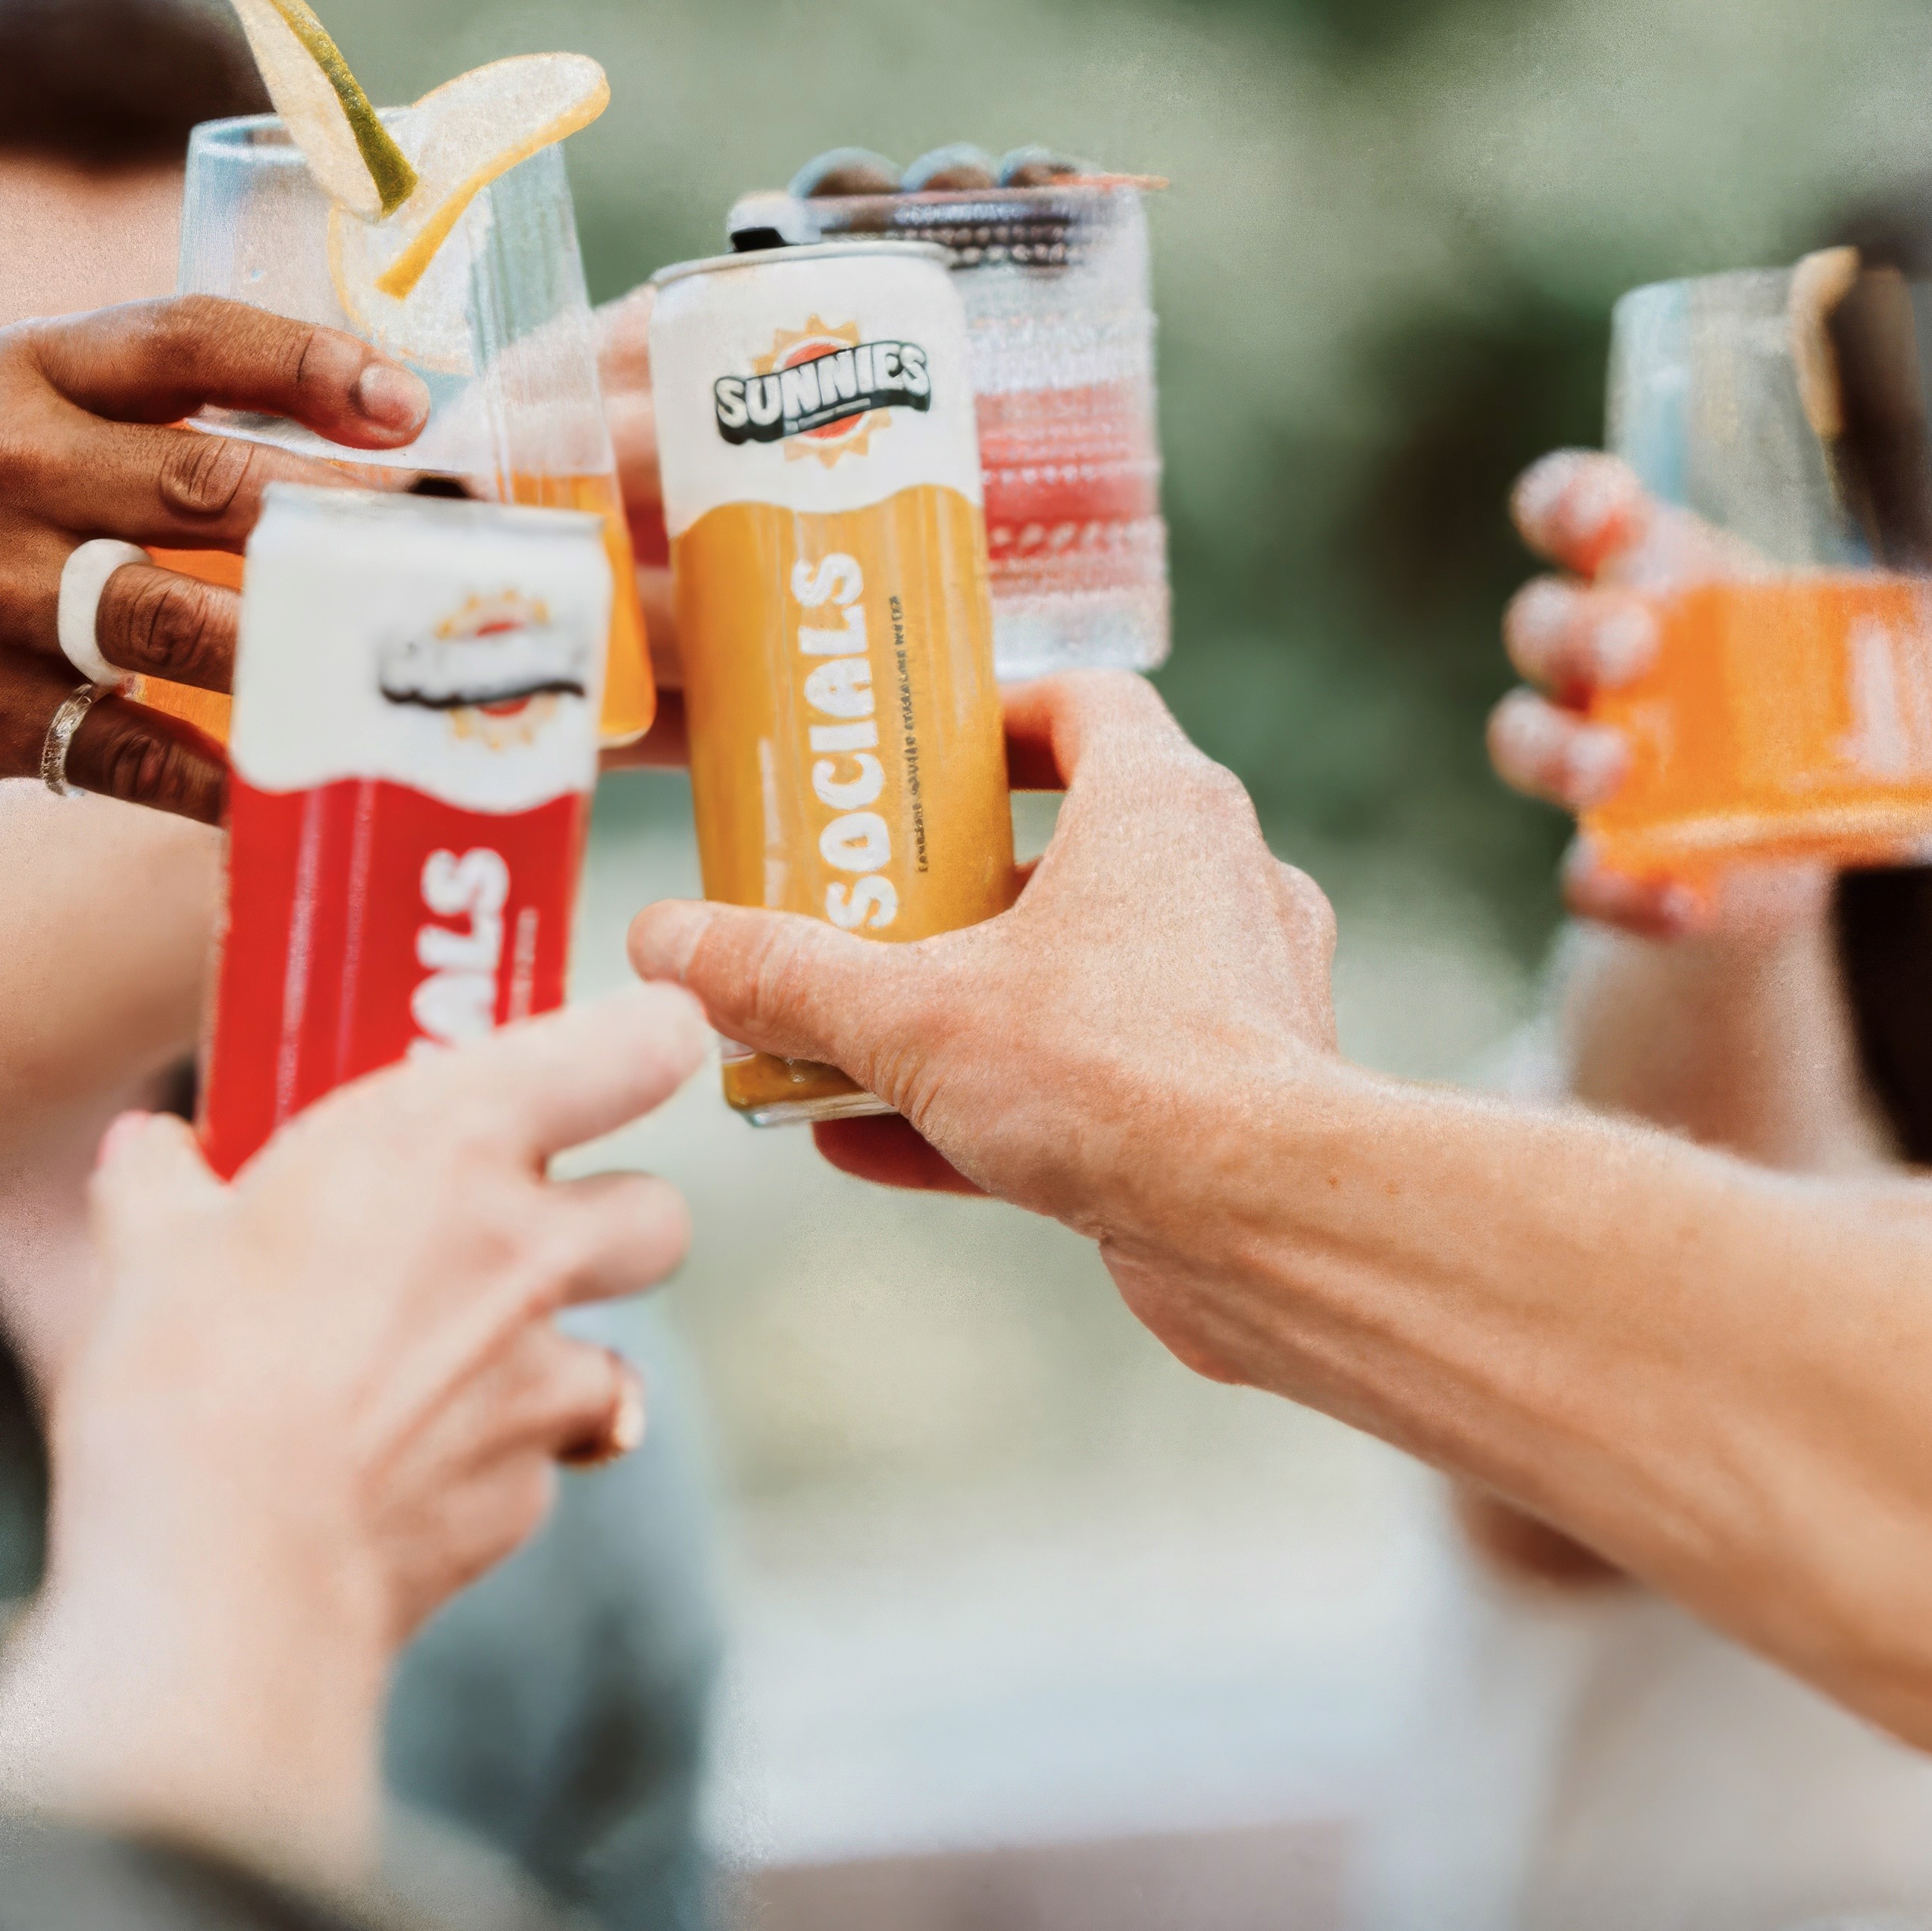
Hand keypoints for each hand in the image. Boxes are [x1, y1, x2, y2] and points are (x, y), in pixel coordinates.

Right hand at [0, 295, 427, 819]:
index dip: (310, 367)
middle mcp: (7, 472)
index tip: (411, 408)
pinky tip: (299, 783)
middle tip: (445, 549)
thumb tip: (383, 426)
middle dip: (340, 521)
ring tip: (396, 657)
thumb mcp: (31, 414)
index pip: (186, 339)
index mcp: (30, 376)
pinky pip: (134, 751)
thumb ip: (171, 406)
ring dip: (298, 646)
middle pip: (205, 486)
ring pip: (178, 622)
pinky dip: (222, 778)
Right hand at [0, 985, 704, 1879]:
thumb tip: (149, 1150)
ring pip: (614, 1355)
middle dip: (614, 1226)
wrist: (223, 1577)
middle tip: (528, 1236)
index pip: (646, 1044)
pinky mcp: (530, 1494)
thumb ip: (166, 1184)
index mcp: (455, 1142)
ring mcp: (543, 1379)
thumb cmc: (186, 1379)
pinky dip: (492, 1469)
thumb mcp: (151, 1248)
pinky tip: (406, 1478)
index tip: (628, 1050)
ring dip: (555, 1362)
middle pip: (662, 1215)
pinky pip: (541, 1465)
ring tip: (448, 1378)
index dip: (651, 1042)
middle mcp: (528, 1249)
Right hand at [629, 671, 1335, 1225]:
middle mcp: (1215, 881)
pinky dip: (989, 1100)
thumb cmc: (1116, 1072)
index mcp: (1161, 806)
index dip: (994, 716)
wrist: (1265, 1225)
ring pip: (1077, 975)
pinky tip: (867, 1142)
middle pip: (1070, 844)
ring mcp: (1230, 994)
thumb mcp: (911, 1013)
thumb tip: (666, 940)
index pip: (1085, 705)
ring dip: (958, 1003)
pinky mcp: (1224, 1100)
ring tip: (836, 1034)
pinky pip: (1091, 1078)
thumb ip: (786, 974)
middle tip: (849, 901)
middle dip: (946, 883)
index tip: (909, 754)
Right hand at [1487, 448, 1829, 941]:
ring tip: (1615, 773)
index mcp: (1653, 576)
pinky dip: (1622, 892)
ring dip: (1557, 751)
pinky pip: (1581, 877)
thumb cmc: (1822, 709)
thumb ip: (1892, 621)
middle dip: (1578, 627)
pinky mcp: (1606, 856)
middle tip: (1637, 647)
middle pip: (1539, 620)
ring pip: (1519, 736)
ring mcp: (1589, 754)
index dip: (1570, 500)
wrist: (1798, 854)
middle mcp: (1598, 658)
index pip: (1572, 510)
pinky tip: (1685, 903)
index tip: (1608, 516)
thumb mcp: (1858, 648)